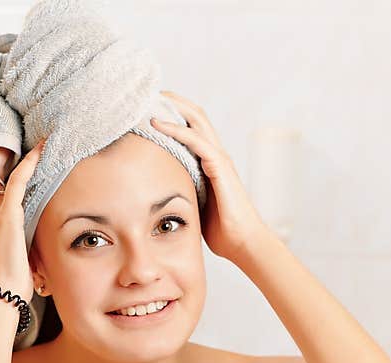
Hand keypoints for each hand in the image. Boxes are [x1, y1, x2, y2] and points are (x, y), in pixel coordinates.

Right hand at [0, 138, 46, 300]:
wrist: (1, 294)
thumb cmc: (9, 280)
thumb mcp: (12, 252)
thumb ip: (17, 238)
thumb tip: (32, 239)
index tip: (2, 145)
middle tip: (13, 131)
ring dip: (9, 147)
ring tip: (28, 134)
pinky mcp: (8, 217)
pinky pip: (17, 182)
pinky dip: (29, 164)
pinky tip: (41, 151)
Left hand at [151, 91, 267, 261]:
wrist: (243, 243)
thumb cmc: (220, 228)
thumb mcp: (194, 202)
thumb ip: (182, 189)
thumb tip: (157, 191)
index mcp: (210, 161)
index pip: (192, 126)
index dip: (173, 112)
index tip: (150, 104)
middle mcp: (216, 154)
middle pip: (194, 115)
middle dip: (172, 100)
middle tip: (147, 92)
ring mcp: (219, 159)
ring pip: (196, 120)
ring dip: (172, 107)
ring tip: (150, 97)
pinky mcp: (220, 168)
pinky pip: (197, 141)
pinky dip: (176, 129)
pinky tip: (157, 123)